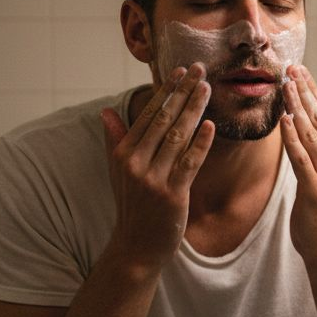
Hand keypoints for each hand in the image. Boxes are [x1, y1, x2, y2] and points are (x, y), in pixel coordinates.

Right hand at [100, 64, 214, 264]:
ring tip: (207, 88)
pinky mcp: (172, 195)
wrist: (136, 247)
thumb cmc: (131, 206)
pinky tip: (210, 125)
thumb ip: (115, 140)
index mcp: (123, 154)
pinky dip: (200, 143)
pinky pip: (189, 163)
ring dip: (194, 109)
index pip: (148, 114)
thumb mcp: (118, 172)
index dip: (166, 91)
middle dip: (183, 91)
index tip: (180, 70)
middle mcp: (135, 163)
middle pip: (163, 119)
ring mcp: (153, 180)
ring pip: (177, 136)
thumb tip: (106, 112)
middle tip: (200, 68)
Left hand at [279, 65, 316, 264]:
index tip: (301, 70)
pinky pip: (301, 157)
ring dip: (296, 107)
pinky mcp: (314, 188)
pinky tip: (283, 119)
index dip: (314, 91)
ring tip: (284, 85)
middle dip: (304, 92)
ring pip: (310, 133)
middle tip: (290, 69)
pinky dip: (292, 137)